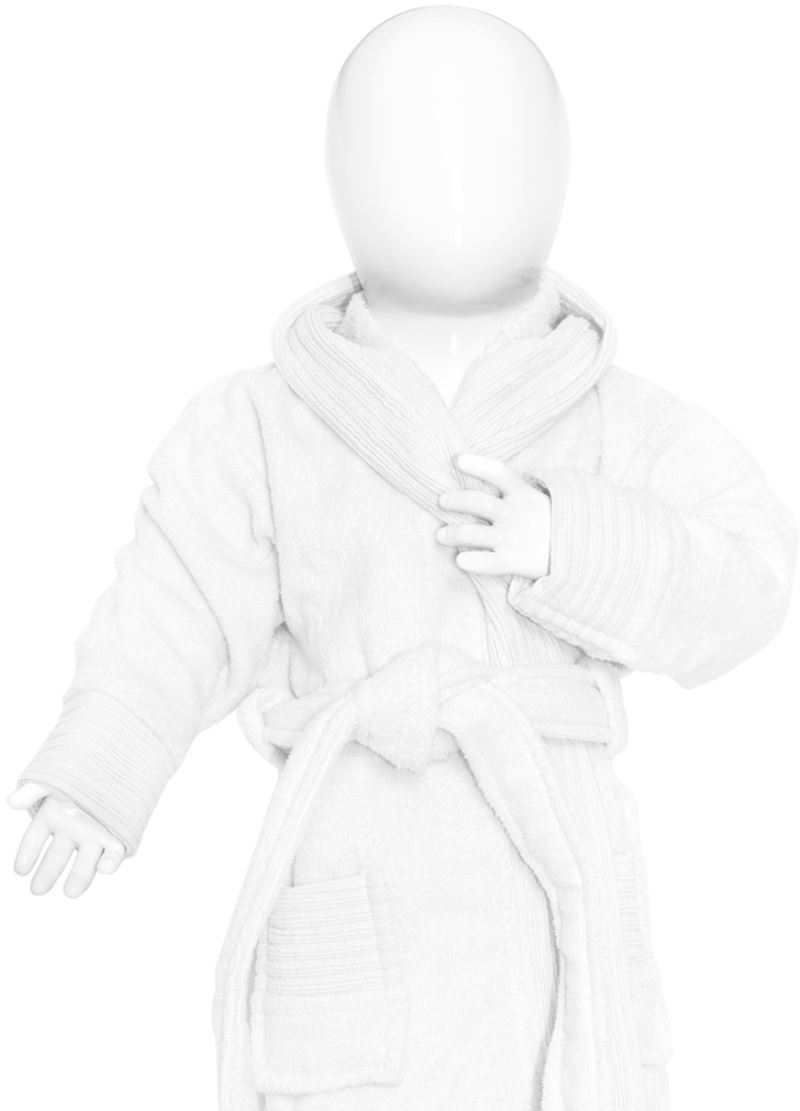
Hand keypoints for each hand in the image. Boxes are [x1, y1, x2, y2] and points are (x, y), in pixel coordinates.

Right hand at [8, 781, 125, 896]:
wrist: (118, 763)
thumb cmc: (84, 770)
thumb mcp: (57, 777)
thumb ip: (36, 789)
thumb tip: (11, 801)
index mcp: (54, 816)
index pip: (34, 839)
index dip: (27, 853)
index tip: (20, 870)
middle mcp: (73, 830)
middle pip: (58, 857)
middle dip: (48, 873)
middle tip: (38, 890)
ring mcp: (94, 835)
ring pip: (85, 861)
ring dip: (80, 877)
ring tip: (71, 892)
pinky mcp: (116, 836)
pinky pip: (113, 853)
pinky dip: (110, 862)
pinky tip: (105, 868)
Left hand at [436, 453, 551, 577]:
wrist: (584, 552)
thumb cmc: (554, 525)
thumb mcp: (540, 501)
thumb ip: (517, 492)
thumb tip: (490, 484)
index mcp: (523, 495)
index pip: (498, 473)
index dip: (477, 465)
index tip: (458, 460)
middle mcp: (515, 514)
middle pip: (477, 502)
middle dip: (455, 500)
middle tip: (441, 501)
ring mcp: (513, 538)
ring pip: (473, 534)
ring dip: (453, 533)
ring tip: (441, 535)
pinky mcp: (514, 562)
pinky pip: (488, 563)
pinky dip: (472, 562)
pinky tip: (460, 561)